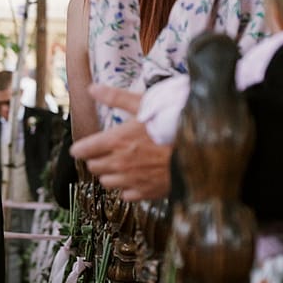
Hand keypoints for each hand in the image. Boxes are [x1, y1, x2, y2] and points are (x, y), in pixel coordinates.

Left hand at [70, 85, 172, 200]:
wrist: (202, 148)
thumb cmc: (172, 122)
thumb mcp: (143, 104)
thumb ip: (115, 97)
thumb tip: (91, 88)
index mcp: (115, 140)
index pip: (82, 150)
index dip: (81, 148)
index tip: (84, 147)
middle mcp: (119, 163)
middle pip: (93, 167)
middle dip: (96, 159)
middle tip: (108, 152)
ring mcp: (132, 180)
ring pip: (106, 182)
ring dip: (110, 174)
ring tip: (123, 164)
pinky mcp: (146, 192)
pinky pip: (125, 195)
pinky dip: (128, 187)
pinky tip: (137, 177)